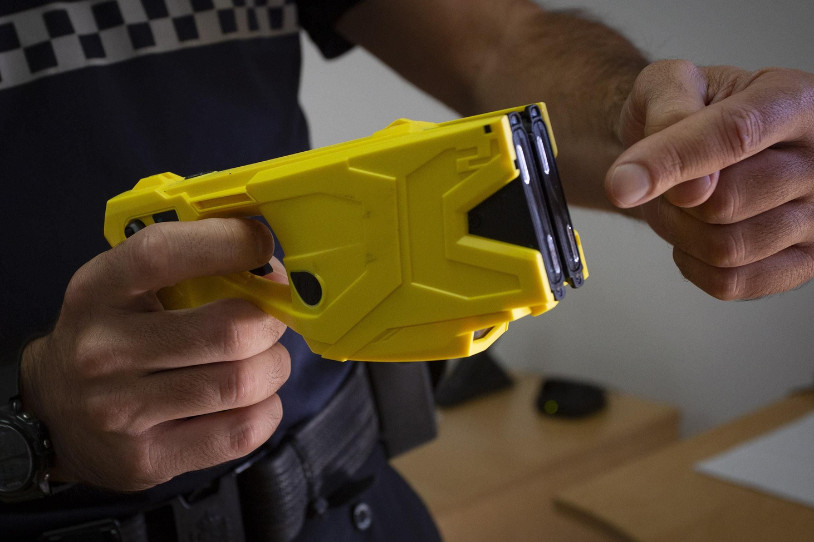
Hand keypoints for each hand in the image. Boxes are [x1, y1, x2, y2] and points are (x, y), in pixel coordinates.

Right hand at [19, 219, 290, 490]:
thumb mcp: (122, 287)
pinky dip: (267, 409)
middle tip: (272, 318)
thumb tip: (268, 265)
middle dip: (270, 320)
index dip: (228, 243)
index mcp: (97, 291)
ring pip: (243, 383)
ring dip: (273, 366)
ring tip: (263, 360)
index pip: (164, 253)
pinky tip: (252, 399)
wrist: (52, 415)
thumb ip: (184, 266)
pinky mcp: (147, 460)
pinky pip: (243, 432)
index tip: (261, 244)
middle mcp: (102, 351)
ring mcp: (121, 412)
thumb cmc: (110, 335)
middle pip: (229, 331)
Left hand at [605, 60, 813, 298]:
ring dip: (678, 232)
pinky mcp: (804, 263)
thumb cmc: (686, 111)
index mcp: (794, 99)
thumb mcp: (665, 85)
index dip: (675, 161)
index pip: (736, 134)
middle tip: (661, 181)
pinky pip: (730, 283)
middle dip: (670, 199)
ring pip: (727, 249)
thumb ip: (668, 114)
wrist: (694, 145)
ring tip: (677, 203)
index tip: (620, 185)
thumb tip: (685, 188)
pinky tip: (694, 233)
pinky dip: (693, 263)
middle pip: (725, 202)